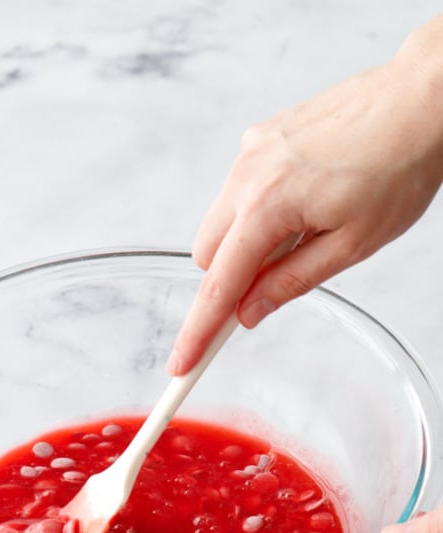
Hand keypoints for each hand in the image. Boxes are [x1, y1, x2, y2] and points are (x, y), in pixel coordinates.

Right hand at [167, 16, 442, 375]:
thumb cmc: (399, 166)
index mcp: (268, 205)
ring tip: (303, 234)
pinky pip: (239, 190)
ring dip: (244, 244)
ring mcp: (251, 151)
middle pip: (207, 255)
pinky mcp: (261, 137)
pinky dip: (256, 211)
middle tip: (270, 289)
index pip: (219, 285)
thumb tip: (249, 312)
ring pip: (220, 222)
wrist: (420, 99)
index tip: (182, 364)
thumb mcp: (352, 244)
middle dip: (228, 280)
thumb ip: (291, 282)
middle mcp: (248, 174)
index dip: (199, 332)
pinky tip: (302, 203)